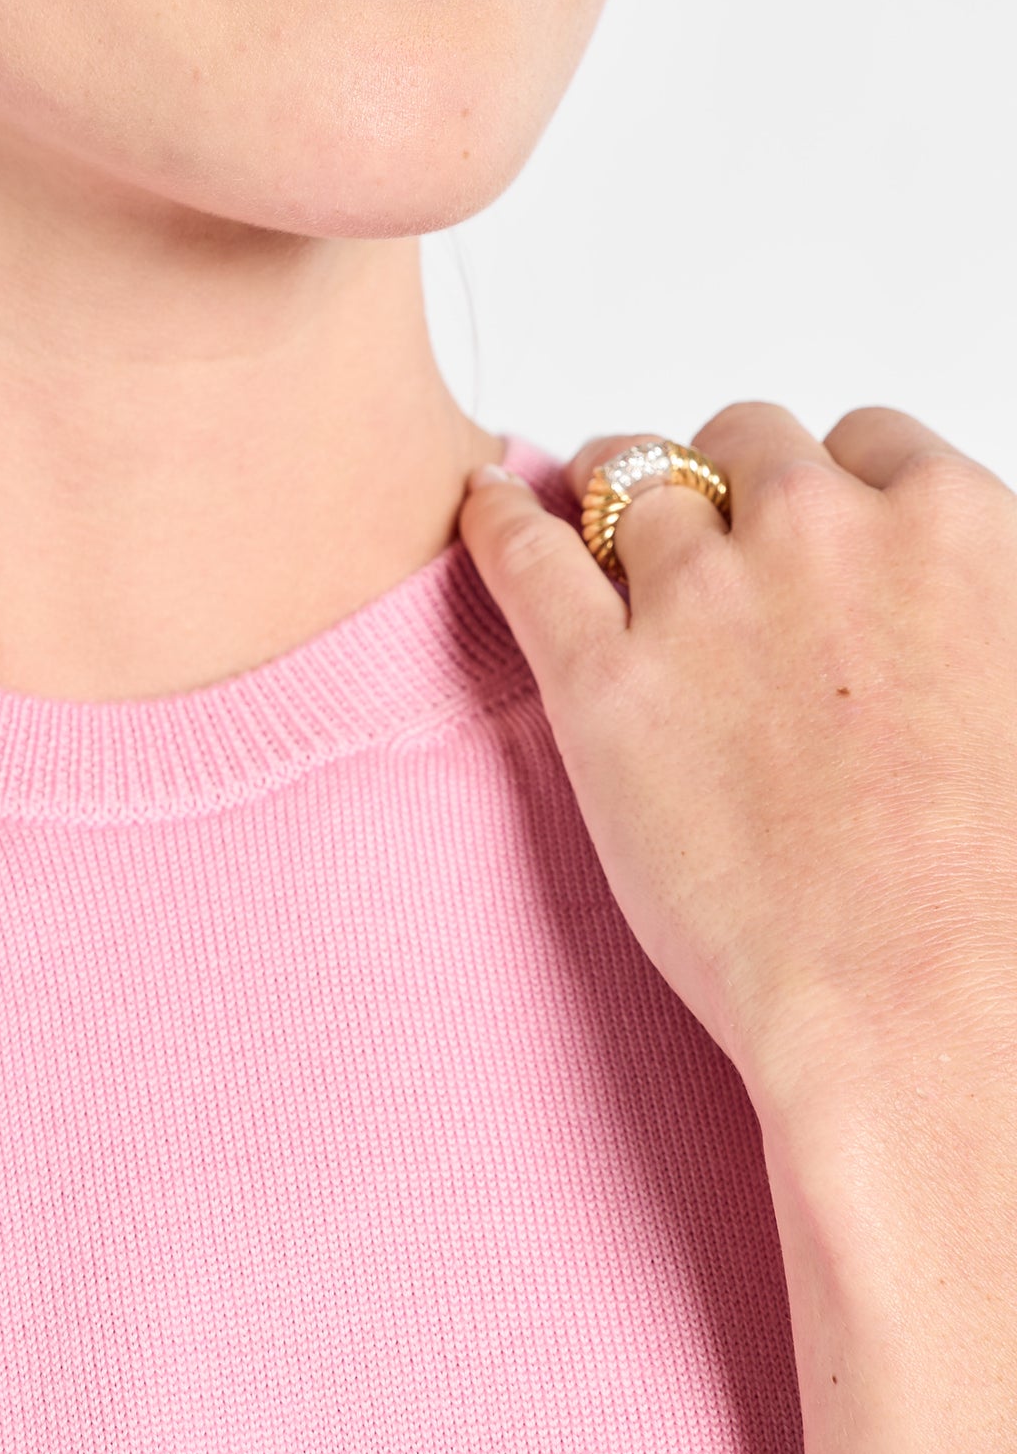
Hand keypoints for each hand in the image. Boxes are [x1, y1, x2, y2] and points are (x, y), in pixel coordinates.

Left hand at [458, 404, 1016, 1126]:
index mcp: (947, 527)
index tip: (815, 540)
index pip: (867, 445)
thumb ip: (981, 608)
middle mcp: (819, 532)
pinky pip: (524, 553)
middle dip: (730, 490)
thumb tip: (941, 612)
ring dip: (617, 504)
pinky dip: (497, 518)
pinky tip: (486, 504)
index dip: (832, 492)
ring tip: (600, 537)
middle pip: (744, 446)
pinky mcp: (598, 679)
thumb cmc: (995, 894)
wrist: (924, 1009)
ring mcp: (699, 599)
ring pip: (629, 481)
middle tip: (722, 561)